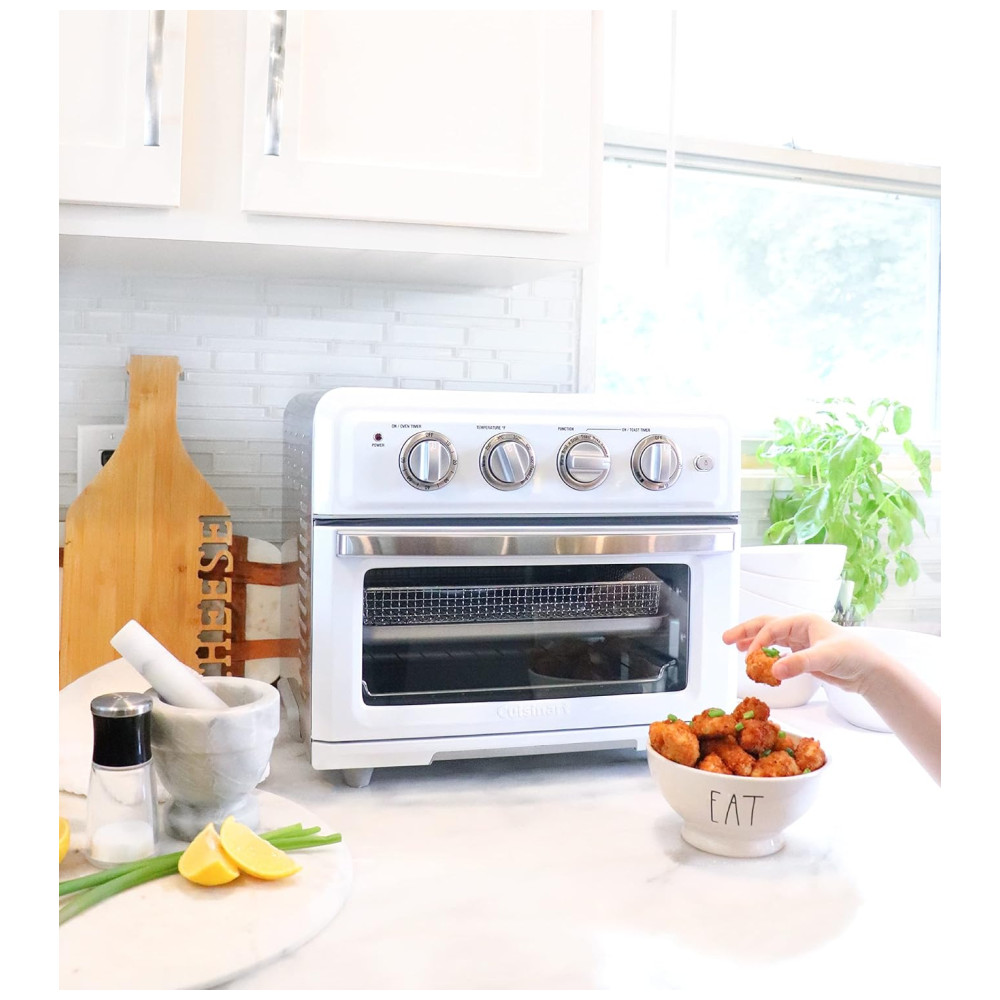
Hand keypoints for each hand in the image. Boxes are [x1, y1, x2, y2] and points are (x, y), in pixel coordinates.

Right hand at [722, 613, 890, 694]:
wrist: (871, 670)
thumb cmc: (854, 656)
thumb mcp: (825, 658)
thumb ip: (798, 663)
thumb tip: (773, 670)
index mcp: (803, 621)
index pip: (772, 628)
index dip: (757, 641)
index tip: (748, 657)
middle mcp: (800, 628)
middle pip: (766, 625)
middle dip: (745, 631)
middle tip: (725, 639)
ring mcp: (801, 641)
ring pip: (771, 637)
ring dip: (753, 641)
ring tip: (735, 647)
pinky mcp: (804, 654)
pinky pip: (779, 651)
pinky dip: (766, 654)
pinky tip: (759, 661)